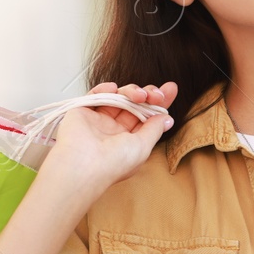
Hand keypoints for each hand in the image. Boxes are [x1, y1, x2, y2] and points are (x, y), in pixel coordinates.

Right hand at [46, 80, 177, 189]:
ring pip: (118, 97)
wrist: (84, 165)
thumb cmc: (112, 163)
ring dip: (131, 91)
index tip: (171, 89)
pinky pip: (95, 94)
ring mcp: (98, 120)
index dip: (159, 103)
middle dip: (148, 95)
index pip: (147, 117)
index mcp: (129, 141)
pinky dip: (105, 88)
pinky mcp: (83, 112)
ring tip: (139, 95)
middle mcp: (114, 130)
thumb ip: (154, 129)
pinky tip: (113, 88)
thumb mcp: (143, 147)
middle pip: (134, 104)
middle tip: (156, 95)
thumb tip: (166, 118)